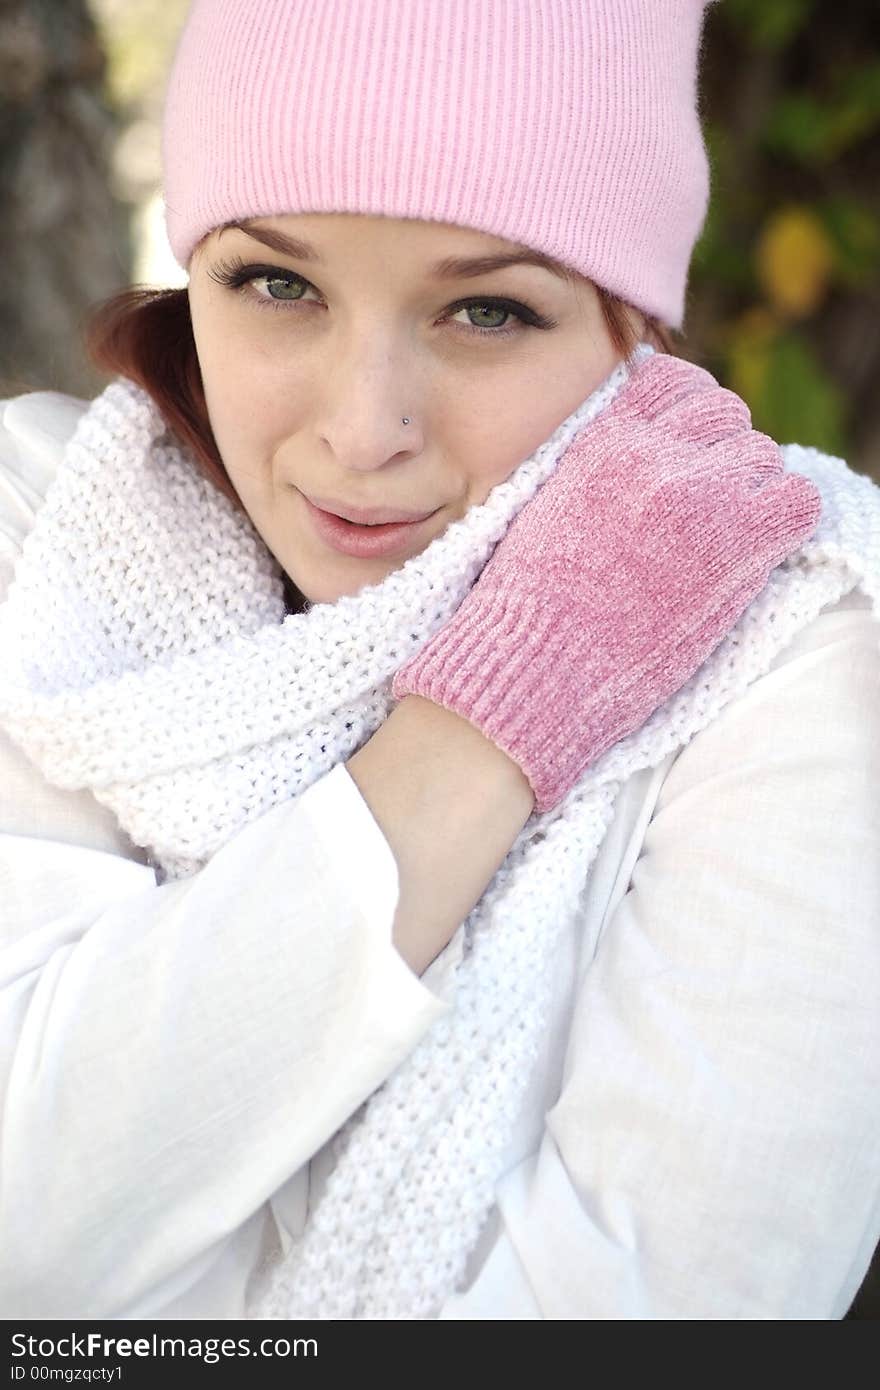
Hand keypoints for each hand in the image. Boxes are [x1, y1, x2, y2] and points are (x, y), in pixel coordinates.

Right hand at [391, 352, 822, 812]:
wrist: (536, 665)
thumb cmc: (529, 607)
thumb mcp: (549, 507)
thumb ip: (596, 467)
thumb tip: (637, 455)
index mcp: (603, 441)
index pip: (675, 384)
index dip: (690, 418)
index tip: (688, 452)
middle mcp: (652, 455)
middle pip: (727, 416)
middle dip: (724, 454)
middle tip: (711, 505)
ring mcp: (697, 495)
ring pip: (764, 456)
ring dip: (754, 490)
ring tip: (729, 536)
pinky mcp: (735, 545)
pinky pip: (797, 502)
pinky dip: (786, 521)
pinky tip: (758, 552)